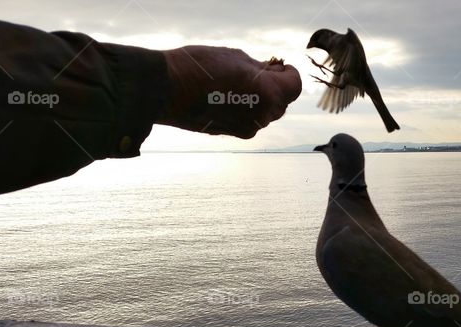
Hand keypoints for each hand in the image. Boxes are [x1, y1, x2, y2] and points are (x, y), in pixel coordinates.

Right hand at [158, 45, 300, 137]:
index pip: (295, 86)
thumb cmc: (199, 68)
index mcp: (268, 93)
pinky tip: (229, 97)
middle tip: (260, 72)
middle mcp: (262, 116)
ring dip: (261, 99)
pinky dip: (247, 110)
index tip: (279, 66)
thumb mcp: (235, 58)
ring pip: (266, 113)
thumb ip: (260, 68)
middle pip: (282, 102)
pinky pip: (250, 121)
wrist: (165, 90)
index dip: (289, 74)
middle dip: (276, 87)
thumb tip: (270, 72)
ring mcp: (248, 128)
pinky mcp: (233, 134)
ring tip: (239, 84)